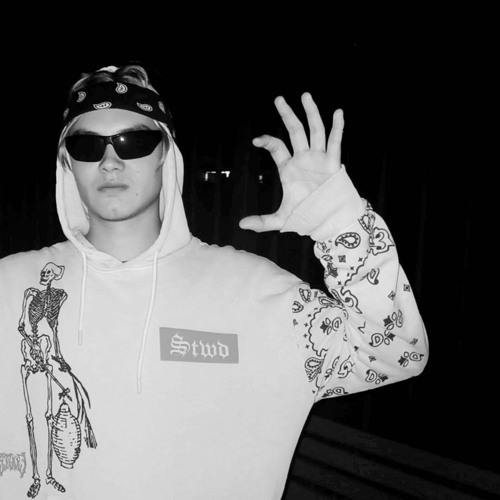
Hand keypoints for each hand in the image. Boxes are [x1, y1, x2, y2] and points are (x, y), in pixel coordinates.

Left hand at [239, 92, 343, 232]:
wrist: (328, 221)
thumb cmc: (306, 217)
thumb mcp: (281, 219)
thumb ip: (262, 222)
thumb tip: (241, 225)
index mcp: (289, 168)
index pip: (277, 146)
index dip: (267, 141)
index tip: (256, 140)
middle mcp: (303, 158)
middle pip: (295, 131)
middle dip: (287, 115)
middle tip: (278, 99)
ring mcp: (319, 158)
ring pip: (315, 130)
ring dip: (311, 113)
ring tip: (305, 95)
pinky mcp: (333, 163)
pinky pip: (335, 142)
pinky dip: (337, 127)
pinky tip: (338, 112)